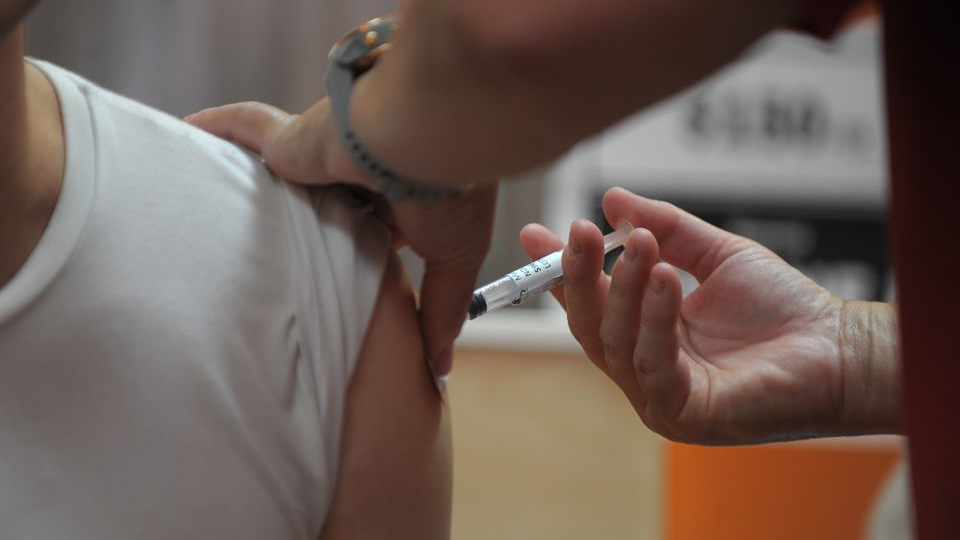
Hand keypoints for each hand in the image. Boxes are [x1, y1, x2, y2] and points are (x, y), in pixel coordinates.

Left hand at [186, 100, 496, 375]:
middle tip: (268, 258)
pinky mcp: (291, 138)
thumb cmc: (448, 195)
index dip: (352, 248)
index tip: (334, 282)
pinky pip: (243, 127)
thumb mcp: (453, 261)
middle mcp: (358, 175)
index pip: (366, 226)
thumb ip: (441, 312)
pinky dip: (217, 125)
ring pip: (276, 164)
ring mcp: (321, 156)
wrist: (423, 137)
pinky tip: (188, 132)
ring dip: (249, 174)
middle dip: (297, 218)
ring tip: (213, 203)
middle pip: (318, 199)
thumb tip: (440, 368)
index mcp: (398, 198)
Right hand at [520, 187, 889, 444]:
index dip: (563, 270)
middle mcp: (644, 369)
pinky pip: (653, 365)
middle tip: (579, 230)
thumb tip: (613, 198)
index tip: (537, 233)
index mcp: (646, 335)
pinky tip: (665, 278)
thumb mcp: (714, 254)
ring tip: (639, 245)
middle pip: (591, 326)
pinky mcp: (684, 414)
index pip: (591, 303)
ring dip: (623, 289)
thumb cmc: (782, 308)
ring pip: (616, 343)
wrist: (840, 347)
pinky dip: (654, 319)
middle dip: (580, 276)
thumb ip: (664, 227)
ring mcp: (660, 397)